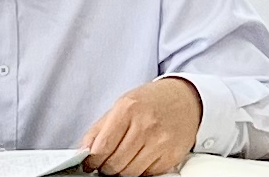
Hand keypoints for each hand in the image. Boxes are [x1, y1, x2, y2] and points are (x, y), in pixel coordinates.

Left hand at [81, 78, 201, 175]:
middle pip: (116, 163)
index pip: (103, 146)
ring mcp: (160, 142)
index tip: (89, 163)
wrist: (184, 100)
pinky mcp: (172, 155)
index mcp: (127, 109)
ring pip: (131, 173)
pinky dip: (139, 171)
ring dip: (121, 172)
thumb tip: (84, 151)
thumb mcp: (121, 105)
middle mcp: (145, 125)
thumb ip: (100, 129)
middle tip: (104, 164)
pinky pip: (148, 174)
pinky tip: (139, 158)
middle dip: (106, 168)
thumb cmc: (150, 102)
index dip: (92, 160)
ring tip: (120, 162)